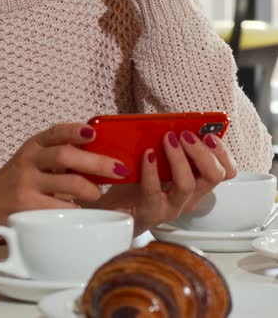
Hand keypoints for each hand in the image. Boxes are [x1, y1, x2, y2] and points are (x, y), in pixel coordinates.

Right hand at [0, 123, 131, 228]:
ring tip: (98, 194)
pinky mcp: (25, 207)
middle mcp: (28, 160)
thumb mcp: (32, 160)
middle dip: (97, 163)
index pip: (56, 132)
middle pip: (65, 156)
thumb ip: (58, 155)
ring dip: (89, 188)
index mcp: (33, 145)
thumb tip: (102, 154)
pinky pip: (58, 207)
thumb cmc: (16, 182)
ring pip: (66, 182)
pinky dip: (74, 208)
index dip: (76, 131)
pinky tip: (79, 211)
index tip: (95, 133)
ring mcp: (25, 184)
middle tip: (120, 170)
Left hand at [102, 131, 236, 234]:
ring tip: (168, 139)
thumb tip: (176, 125)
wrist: (111, 208)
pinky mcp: (151, 212)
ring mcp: (172, 207)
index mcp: (197, 183)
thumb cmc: (136, 182)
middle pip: (214, 176)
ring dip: (179, 158)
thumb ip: (172, 148)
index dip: (222, 152)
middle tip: (186, 135)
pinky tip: (147, 155)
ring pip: (188, 184)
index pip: (226, 171)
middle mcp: (190, 197)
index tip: (209, 135)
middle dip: (203, 152)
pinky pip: (155, 191)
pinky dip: (151, 170)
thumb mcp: (160, 162)